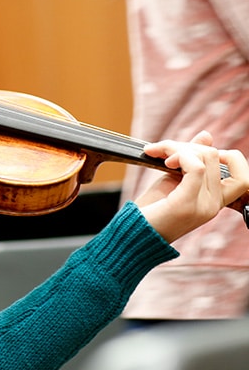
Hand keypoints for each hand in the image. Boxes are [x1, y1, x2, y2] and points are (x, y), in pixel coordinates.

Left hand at [134, 130, 248, 242]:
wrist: (132, 235)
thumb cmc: (150, 210)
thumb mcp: (172, 180)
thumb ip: (190, 160)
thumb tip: (207, 135)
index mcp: (214, 201)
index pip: (243, 176)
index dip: (229, 156)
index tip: (198, 151)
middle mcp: (214, 205)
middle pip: (215, 156)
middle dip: (186, 145)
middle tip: (162, 150)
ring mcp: (204, 206)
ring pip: (205, 157)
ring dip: (177, 147)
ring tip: (157, 154)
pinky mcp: (187, 204)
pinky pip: (195, 167)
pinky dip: (179, 156)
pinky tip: (163, 162)